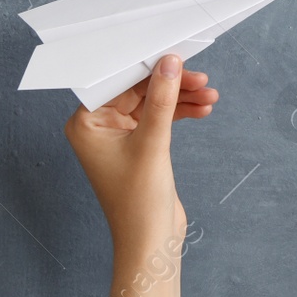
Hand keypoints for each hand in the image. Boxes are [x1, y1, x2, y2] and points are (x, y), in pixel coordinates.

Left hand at [64, 54, 218, 254]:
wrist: (151, 241)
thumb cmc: (138, 201)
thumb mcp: (152, 143)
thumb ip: (161, 99)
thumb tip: (169, 63)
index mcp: (86, 123)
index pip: (117, 82)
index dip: (146, 67)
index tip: (173, 55)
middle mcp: (99, 127)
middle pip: (138, 90)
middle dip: (171, 84)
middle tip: (200, 77)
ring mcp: (120, 136)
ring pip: (153, 102)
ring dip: (181, 98)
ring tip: (210, 95)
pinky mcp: (140, 145)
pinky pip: (160, 118)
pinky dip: (181, 112)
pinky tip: (203, 109)